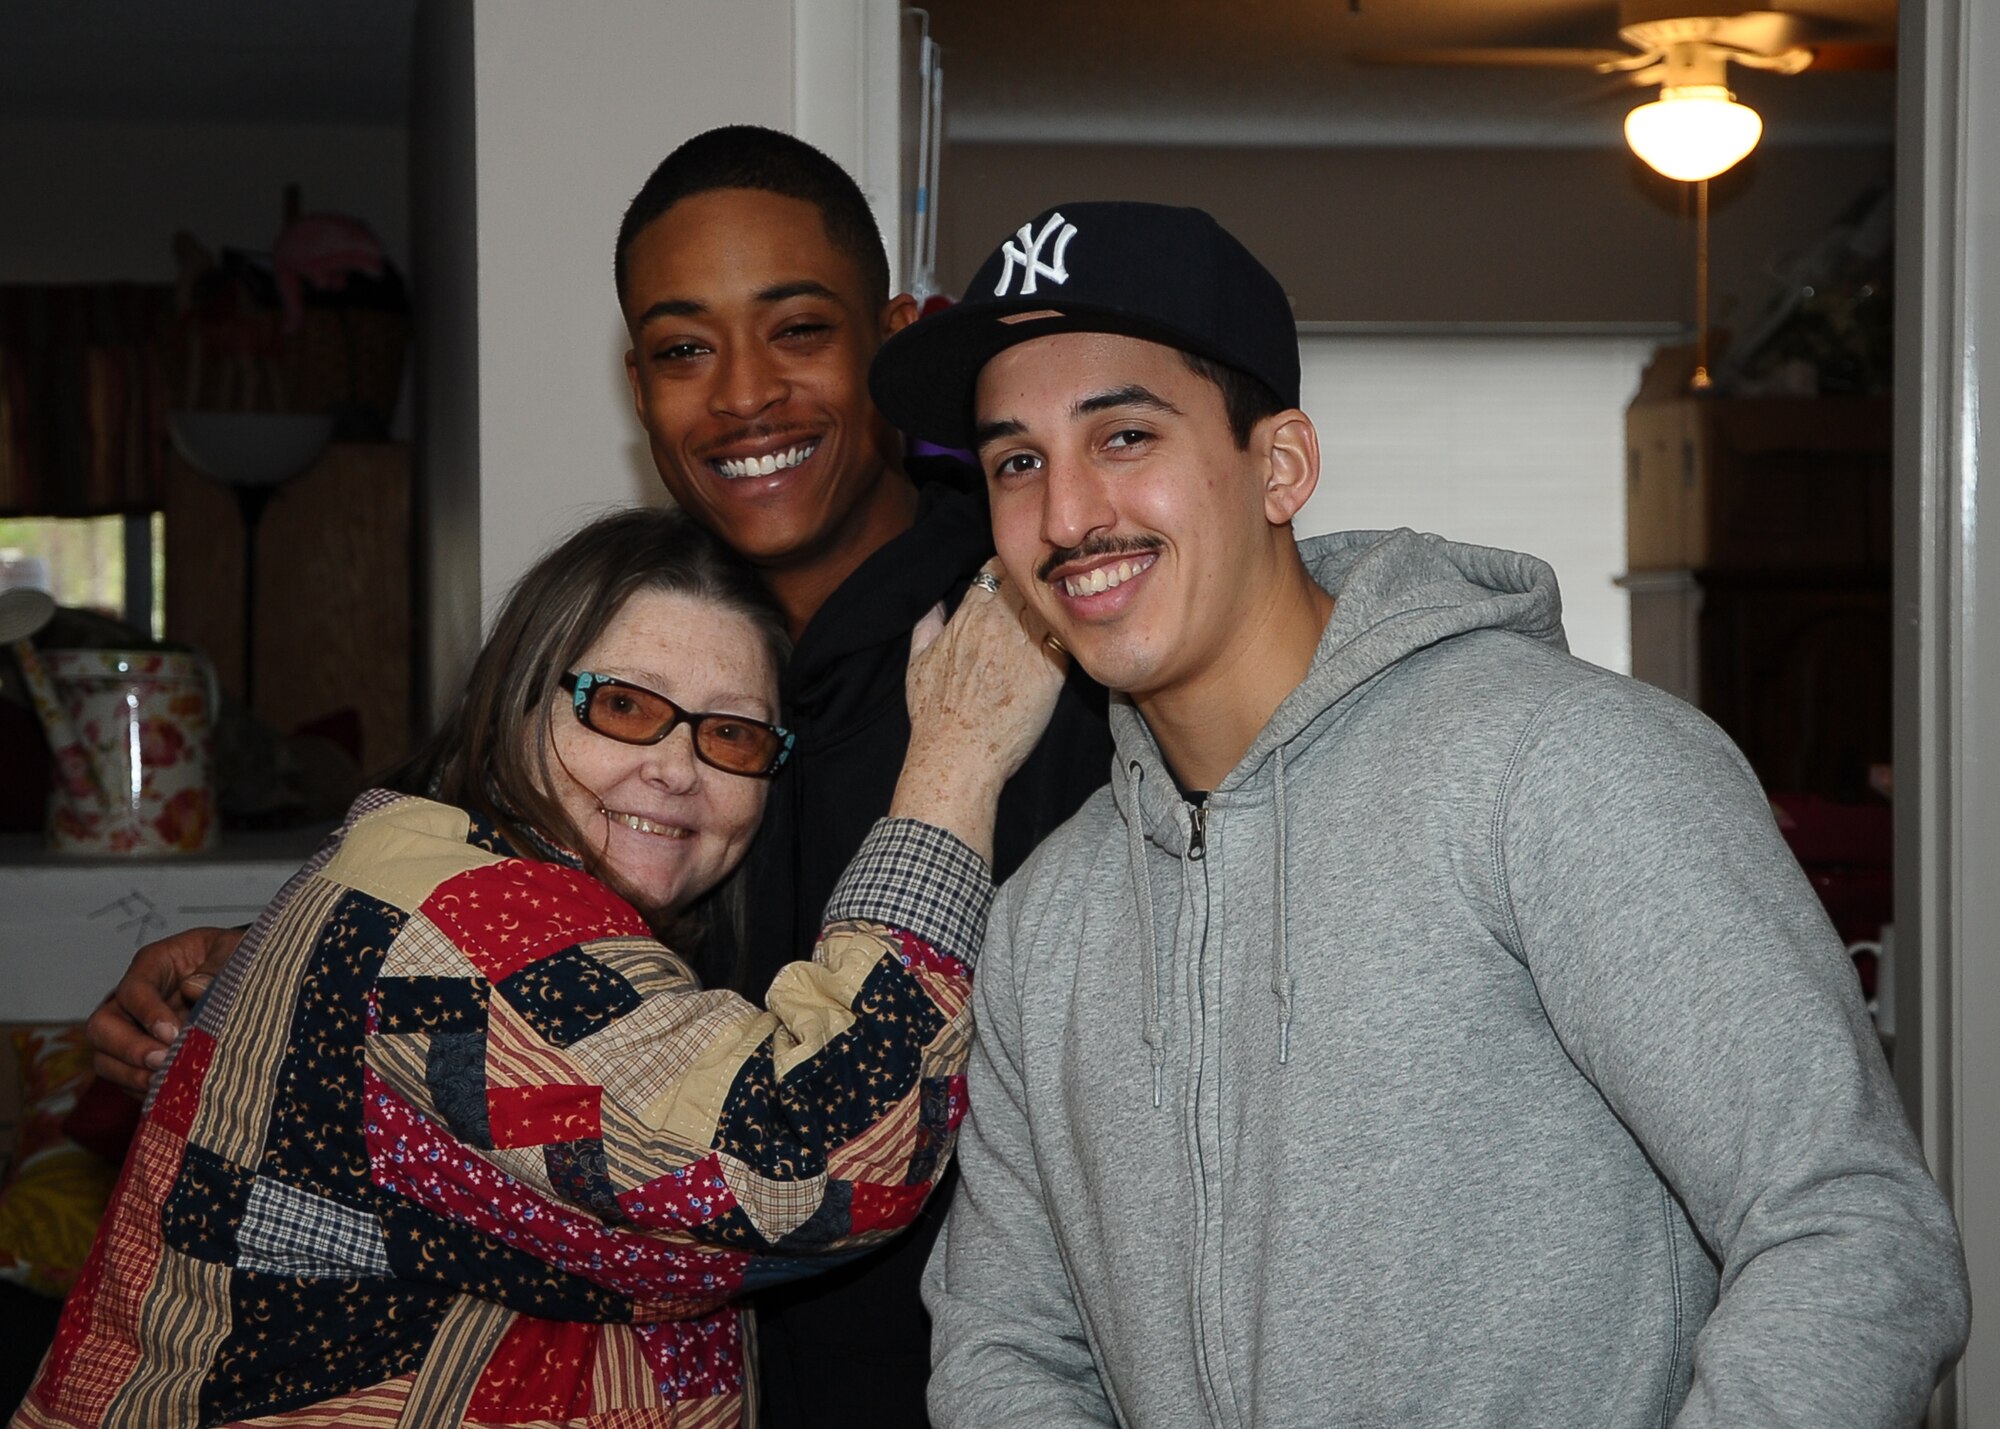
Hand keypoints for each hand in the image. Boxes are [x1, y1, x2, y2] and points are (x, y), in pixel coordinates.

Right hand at [87, 926, 241, 1093]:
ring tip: (166, 1084)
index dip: (147, 1013)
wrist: (247, 981)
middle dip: (129, 1049)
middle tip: (162, 1062)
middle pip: (103, 1026)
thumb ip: (217, 966)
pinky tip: (170, 1093)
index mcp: (154, 964)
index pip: (134, 989)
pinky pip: (126, 1080)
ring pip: (105, 1058)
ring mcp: (132, 1030)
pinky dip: (143, 1090)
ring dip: (131, 1075)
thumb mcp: (234, 950)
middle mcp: (133, 999)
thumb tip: (194, 988)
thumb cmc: (236, 959)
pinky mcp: (140, 1058)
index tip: (173, 1034)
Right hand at [891, 560, 1068, 863]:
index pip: (998, 570)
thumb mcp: (917, 661)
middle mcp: (1003, 623)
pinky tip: (1065, 640)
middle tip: (1040, 592)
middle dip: (1034, 584)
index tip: (1012, 579)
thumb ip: (926, 623)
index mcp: (971, 615)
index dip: (1007, 571)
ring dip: (1053, 607)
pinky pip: (1067, 638)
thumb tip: (935, 600)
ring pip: (1052, 606)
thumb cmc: (935, 713)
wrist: (959, 755)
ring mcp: (1030, 646)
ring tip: (1055, 613)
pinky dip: (1067, 635)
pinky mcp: (1052, 671)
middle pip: (1029, 583)